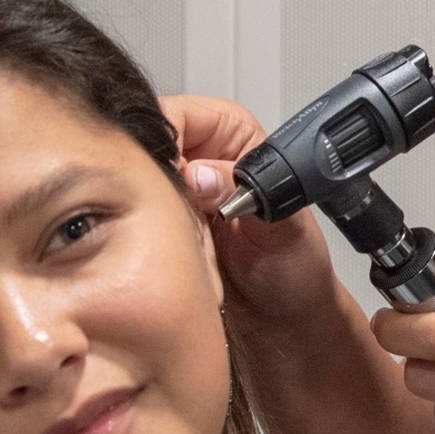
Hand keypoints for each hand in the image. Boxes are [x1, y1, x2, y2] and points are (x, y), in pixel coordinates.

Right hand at [159, 93, 339, 322]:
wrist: (283, 319)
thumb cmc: (297, 266)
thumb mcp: (281, 226)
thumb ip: (245, 194)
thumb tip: (202, 176)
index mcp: (233, 134)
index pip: (178, 114)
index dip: (166, 141)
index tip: (172, 175)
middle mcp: (202, 156)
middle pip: (149, 147)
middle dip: (157, 182)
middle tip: (181, 213)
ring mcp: (180, 191)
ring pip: (138, 185)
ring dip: (156, 215)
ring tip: (192, 239)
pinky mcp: (164, 222)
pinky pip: (140, 219)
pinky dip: (152, 238)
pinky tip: (180, 252)